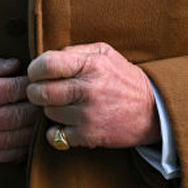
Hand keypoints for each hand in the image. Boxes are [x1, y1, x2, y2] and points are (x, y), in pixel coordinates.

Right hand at [0, 50, 38, 163]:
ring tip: (44, 115)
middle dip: (38, 105)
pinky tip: (31, 136)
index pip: (14, 90)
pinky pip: (6, 155)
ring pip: (18, 138)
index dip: (31, 83)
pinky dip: (22, 147)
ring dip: (35, 127)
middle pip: (21, 115)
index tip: (40, 77)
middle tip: (49, 96)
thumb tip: (14, 64)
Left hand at [26, 42, 159, 148]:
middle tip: (41, 91)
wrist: (152, 109)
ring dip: (49, 109)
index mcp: (91, 65)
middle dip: (35, 91)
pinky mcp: (89, 136)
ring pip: (47, 112)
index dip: (35, 69)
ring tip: (62, 105)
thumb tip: (46, 57)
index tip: (37, 73)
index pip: (47, 64)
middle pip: (40, 91)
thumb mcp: (105, 53)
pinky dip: (55, 132)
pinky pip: (55, 136)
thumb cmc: (123, 78)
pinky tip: (65, 124)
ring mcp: (88, 115)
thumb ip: (75, 51)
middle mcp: (89, 89)